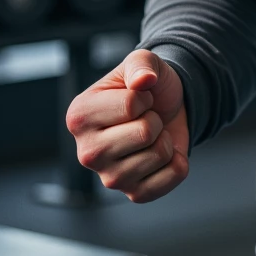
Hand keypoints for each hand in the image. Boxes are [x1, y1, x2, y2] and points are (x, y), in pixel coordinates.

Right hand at [66, 50, 188, 203]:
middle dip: (155, 119)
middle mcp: (87, 152)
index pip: (130, 105)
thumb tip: (144, 80)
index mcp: (79, 116)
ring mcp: (108, 177)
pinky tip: (163, 155)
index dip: (145, 97)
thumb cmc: (147, 88)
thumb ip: (141, 64)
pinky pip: (169, 179)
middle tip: (146, 118)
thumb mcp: (142, 62)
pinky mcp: (132, 193)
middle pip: (145, 132)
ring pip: (159, 154)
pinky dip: (177, 162)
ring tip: (151, 135)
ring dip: (165, 139)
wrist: (165, 109)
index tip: (138, 99)